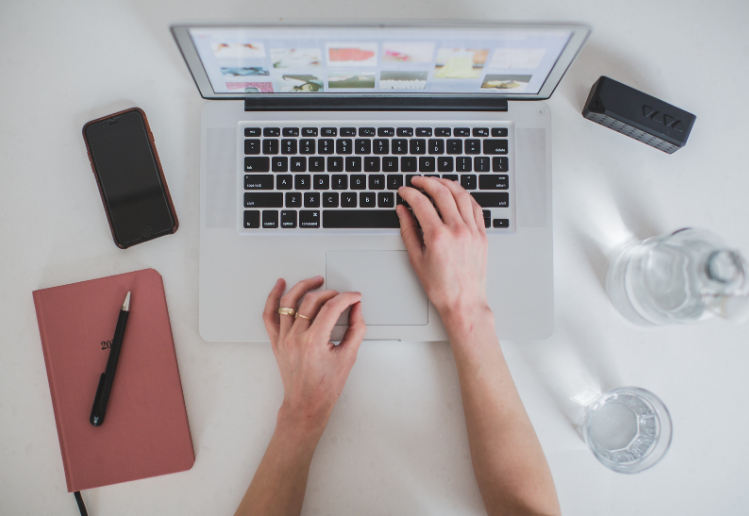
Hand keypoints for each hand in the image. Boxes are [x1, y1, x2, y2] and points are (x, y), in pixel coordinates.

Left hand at [262, 276, 365, 434]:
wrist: (306, 404)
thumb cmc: (325, 387)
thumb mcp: (348, 357)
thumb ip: (356, 329)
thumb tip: (357, 310)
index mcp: (314, 341)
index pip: (332, 307)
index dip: (347, 298)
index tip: (355, 297)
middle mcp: (296, 337)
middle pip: (312, 301)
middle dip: (330, 293)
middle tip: (341, 296)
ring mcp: (283, 338)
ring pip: (289, 301)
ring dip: (303, 286)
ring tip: (315, 281)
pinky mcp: (276, 340)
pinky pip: (270, 314)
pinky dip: (273, 297)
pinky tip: (280, 285)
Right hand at [397, 177, 489, 325]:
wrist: (463, 302)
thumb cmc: (440, 287)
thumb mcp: (416, 259)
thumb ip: (408, 230)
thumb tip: (402, 211)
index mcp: (438, 236)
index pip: (421, 203)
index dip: (409, 193)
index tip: (403, 191)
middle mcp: (457, 230)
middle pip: (441, 192)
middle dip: (426, 182)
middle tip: (417, 181)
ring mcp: (472, 231)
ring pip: (461, 195)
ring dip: (446, 184)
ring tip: (436, 182)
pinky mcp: (482, 234)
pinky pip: (475, 207)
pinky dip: (464, 196)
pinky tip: (456, 194)